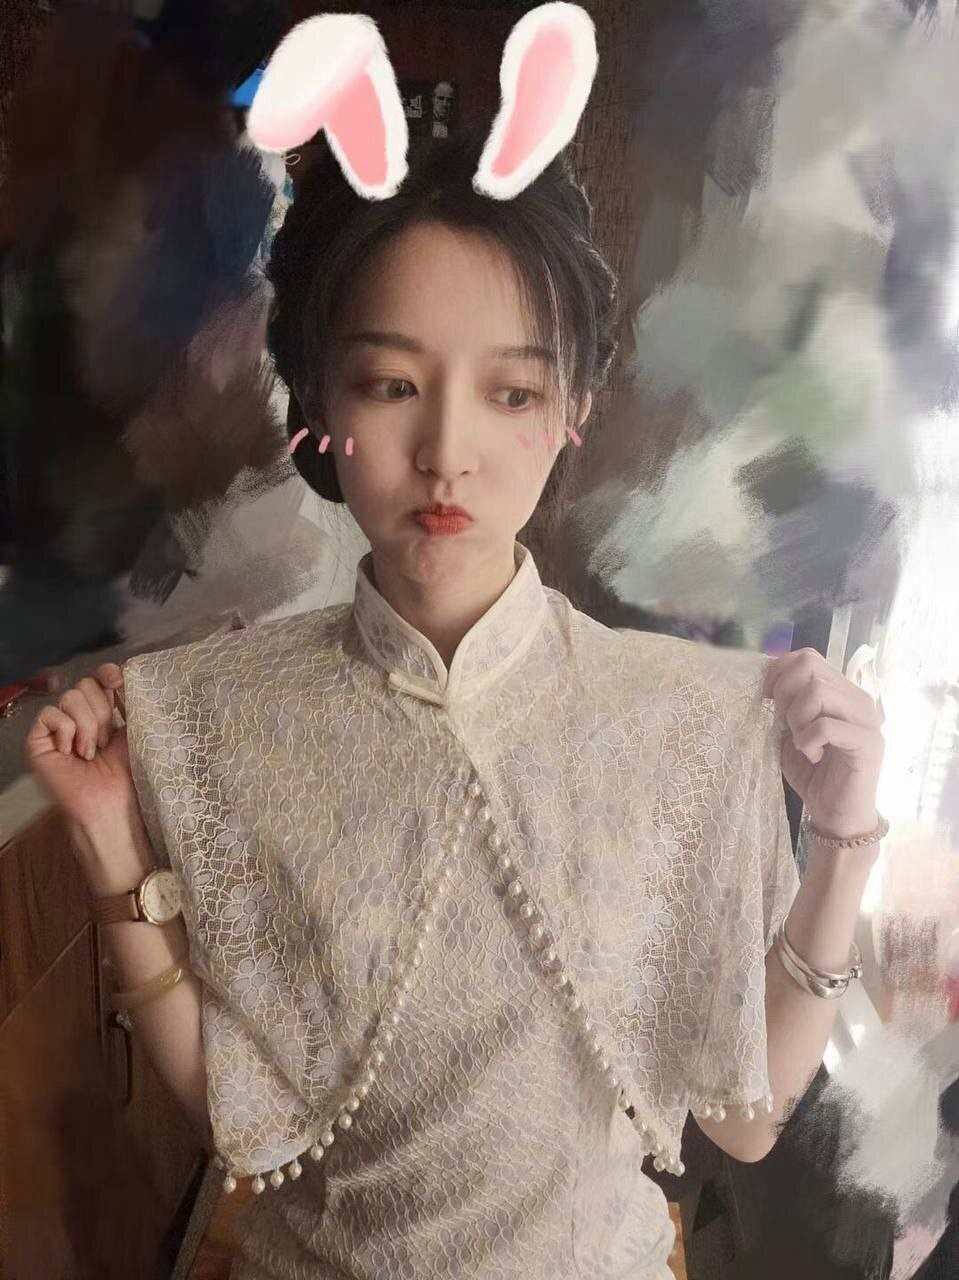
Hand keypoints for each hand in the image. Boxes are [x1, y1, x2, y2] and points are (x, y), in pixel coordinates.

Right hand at [24, 662, 152, 874]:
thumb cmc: (128, 774)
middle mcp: (79, 718)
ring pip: (71, 697)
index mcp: (104, 713)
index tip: (118, 680)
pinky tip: (71, 753)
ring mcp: (57, 729)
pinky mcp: (38, 741)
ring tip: (90, 753)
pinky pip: (51, 714)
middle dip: (102, 713)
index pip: (100, 678)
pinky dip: (66, 732)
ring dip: (88, 727)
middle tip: (104, 744)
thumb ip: (130, 701)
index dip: (108, 674)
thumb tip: (121, 670)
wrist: (111, 804)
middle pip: (86, 684)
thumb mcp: (135, 731)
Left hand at [762, 648, 884, 839]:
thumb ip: (783, 705)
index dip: (778, 672)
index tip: (766, 699)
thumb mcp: (788, 732)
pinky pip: (826, 725)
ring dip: (797, 718)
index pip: (806, 656)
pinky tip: (812, 755)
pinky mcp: (869, 742)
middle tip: (784, 724)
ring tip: (800, 742)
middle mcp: (857, 698)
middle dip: (784, 693)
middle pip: (810, 666)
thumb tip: (766, 684)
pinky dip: (808, 740)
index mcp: (840, 691)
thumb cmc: (813, 773)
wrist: (836, 815)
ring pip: (818, 691)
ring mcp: (867, 719)